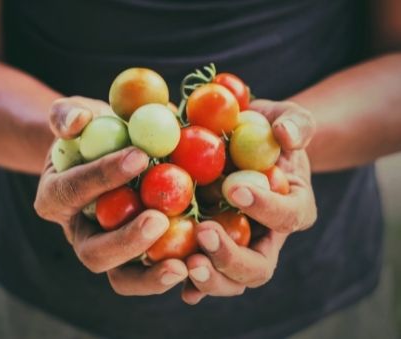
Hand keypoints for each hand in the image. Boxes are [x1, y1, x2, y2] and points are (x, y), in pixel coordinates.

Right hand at [34, 96, 187, 295]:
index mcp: (56, 199)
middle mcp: (80, 234)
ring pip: (122, 278)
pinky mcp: (138, 259)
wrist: (107, 155)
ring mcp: (109, 251)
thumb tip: (78, 121)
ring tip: (183, 264)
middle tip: (158, 219)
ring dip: (151, 275)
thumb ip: (67, 115)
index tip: (139, 156)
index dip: (103, 176)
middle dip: (126, 240)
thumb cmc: (92, 134)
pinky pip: (152, 275)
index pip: (75, 190)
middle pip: (94, 253)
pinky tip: (200, 263)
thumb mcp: (75, 115)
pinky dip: (173, 274)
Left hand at [182, 100, 317, 303]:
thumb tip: (285, 134)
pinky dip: (188, 282)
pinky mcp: (209, 249)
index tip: (235, 188)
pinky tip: (169, 273)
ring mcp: (237, 247)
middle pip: (258, 266)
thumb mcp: (287, 118)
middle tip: (204, 232)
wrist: (242, 143)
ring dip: (210, 277)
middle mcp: (266, 238)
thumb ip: (295, 123)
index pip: (287, 216)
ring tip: (185, 263)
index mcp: (292, 208)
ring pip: (231, 281)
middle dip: (231, 256)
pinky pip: (201, 274)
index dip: (265, 207)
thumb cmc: (266, 130)